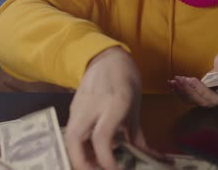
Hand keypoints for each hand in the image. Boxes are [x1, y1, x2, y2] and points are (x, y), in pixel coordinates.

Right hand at [64, 47, 144, 169]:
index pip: (102, 137)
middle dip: (83, 164)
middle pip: (75, 140)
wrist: (105, 58)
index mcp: (115, 103)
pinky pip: (72, 133)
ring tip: (95, 168)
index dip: (106, 159)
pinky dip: (79, 148)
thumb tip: (148, 158)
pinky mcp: (72, 109)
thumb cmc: (125, 80)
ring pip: (69, 139)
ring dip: (79, 158)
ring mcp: (79, 107)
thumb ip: (136, 136)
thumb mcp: (135, 107)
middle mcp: (92, 106)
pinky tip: (91, 156)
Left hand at [169, 50, 217, 107]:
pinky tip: (172, 84)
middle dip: (189, 91)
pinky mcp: (201, 95)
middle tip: (179, 80)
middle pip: (202, 101)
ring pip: (194, 100)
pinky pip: (190, 97)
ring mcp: (208, 98)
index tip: (193, 80)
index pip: (215, 98)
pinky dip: (180, 91)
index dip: (202, 91)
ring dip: (182, 91)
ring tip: (173, 82)